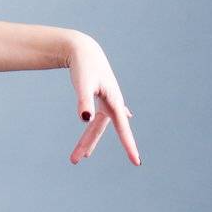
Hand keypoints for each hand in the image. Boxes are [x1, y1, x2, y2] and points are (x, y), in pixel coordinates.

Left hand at [66, 33, 140, 166]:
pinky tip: (121, 119)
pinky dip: (100, 125)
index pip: (123, 129)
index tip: (137, 163)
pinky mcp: (100, 96)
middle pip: (99, 129)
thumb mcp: (83, 83)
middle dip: (88, 144)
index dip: (129, 146)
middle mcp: (112, 103)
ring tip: (78, 157)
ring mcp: (107, 100)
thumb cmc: (83, 65)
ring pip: (97, 125)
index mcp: (113, 101)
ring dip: (87, 139)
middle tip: (74, 161)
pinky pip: (102, 116)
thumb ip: (84, 101)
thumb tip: (85, 119)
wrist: (82, 48)